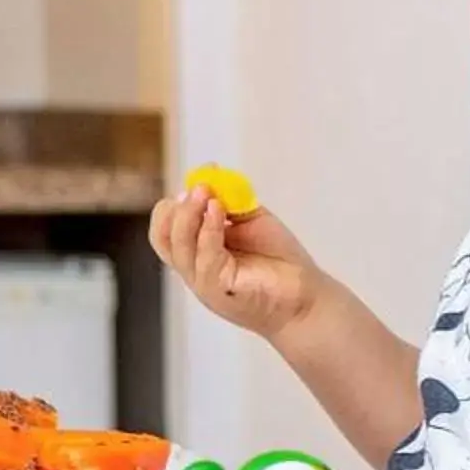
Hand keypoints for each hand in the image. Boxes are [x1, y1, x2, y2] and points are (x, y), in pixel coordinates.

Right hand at [149, 186, 320, 339]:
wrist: (307, 296)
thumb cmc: (279, 261)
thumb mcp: (250, 220)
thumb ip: (229, 201)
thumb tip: (208, 173)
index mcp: (196, 253)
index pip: (165, 229)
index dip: (175, 204)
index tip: (199, 183)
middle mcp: (194, 269)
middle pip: (163, 237)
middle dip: (177, 208)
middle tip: (200, 187)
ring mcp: (203, 282)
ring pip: (179, 247)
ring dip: (190, 215)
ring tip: (207, 193)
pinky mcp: (219, 290)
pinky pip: (205, 257)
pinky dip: (209, 230)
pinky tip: (218, 210)